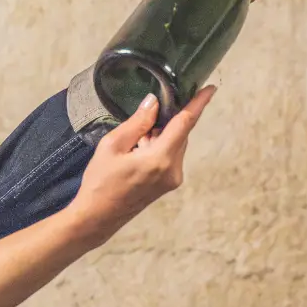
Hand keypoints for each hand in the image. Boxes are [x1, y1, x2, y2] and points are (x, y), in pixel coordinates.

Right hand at [65, 87, 215, 248]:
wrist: (96, 218)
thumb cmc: (99, 183)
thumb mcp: (112, 146)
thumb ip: (137, 122)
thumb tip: (153, 102)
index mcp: (159, 159)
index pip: (185, 123)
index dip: (198, 103)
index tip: (210, 89)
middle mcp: (172, 170)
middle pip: (180, 133)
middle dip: (165, 121)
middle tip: (143, 120)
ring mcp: (172, 180)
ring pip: (175, 144)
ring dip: (159, 136)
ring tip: (133, 144)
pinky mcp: (168, 185)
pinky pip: (170, 157)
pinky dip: (158, 148)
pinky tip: (137, 153)